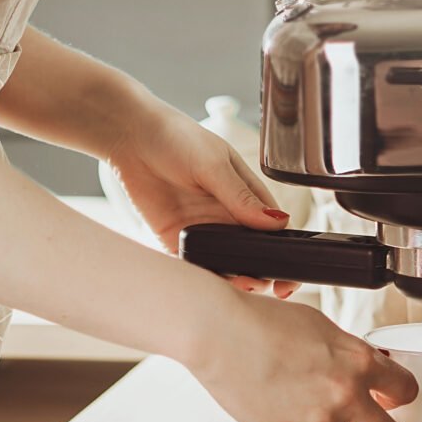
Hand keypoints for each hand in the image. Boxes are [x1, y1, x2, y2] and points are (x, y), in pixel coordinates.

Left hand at [106, 101, 297, 297]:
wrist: (130, 138)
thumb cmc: (175, 138)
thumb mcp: (214, 164)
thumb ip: (241, 196)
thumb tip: (276, 222)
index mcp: (246, 195)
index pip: (275, 229)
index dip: (286, 252)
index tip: (291, 272)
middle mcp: (228, 215)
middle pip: (254, 254)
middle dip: (265, 273)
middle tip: (268, 283)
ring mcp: (203, 230)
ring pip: (227, 265)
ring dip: (237, 279)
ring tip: (243, 282)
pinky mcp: (176, 240)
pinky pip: (195, 266)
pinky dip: (205, 278)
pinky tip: (212, 280)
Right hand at [189, 290, 417, 421]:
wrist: (221, 332)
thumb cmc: (260, 320)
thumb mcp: (319, 325)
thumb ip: (346, 351)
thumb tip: (359, 367)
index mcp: (359, 359)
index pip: (407, 390)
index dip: (397, 398)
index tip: (387, 401)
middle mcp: (346, 392)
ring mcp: (319, 420)